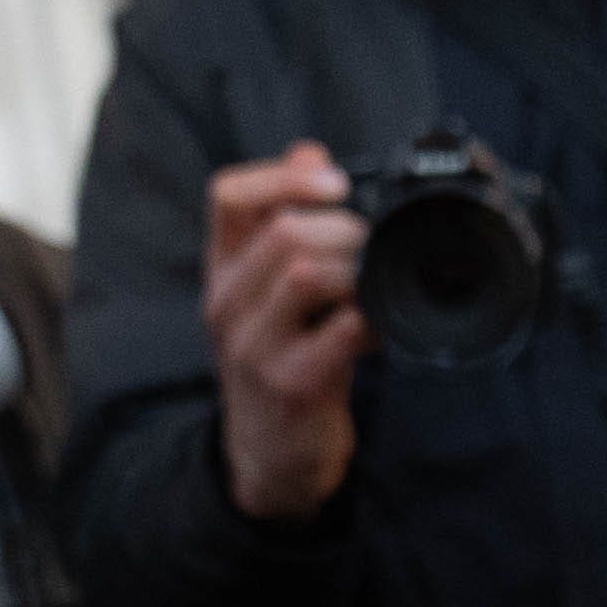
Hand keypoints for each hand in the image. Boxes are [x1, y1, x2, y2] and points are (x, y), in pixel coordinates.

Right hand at [205, 147, 367, 522]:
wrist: (271, 456)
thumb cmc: (281, 361)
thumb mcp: (270, 292)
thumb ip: (285, 221)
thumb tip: (310, 150)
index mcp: (223, 271)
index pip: (228, 197)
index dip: (283, 176)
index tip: (335, 181)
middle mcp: (227, 304)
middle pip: (282, 231)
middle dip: (345, 229)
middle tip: (376, 247)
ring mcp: (254, 346)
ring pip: (305, 273)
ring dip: (359, 269)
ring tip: (377, 284)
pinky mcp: (292, 384)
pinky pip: (340, 331)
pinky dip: (373, 319)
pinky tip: (383, 328)